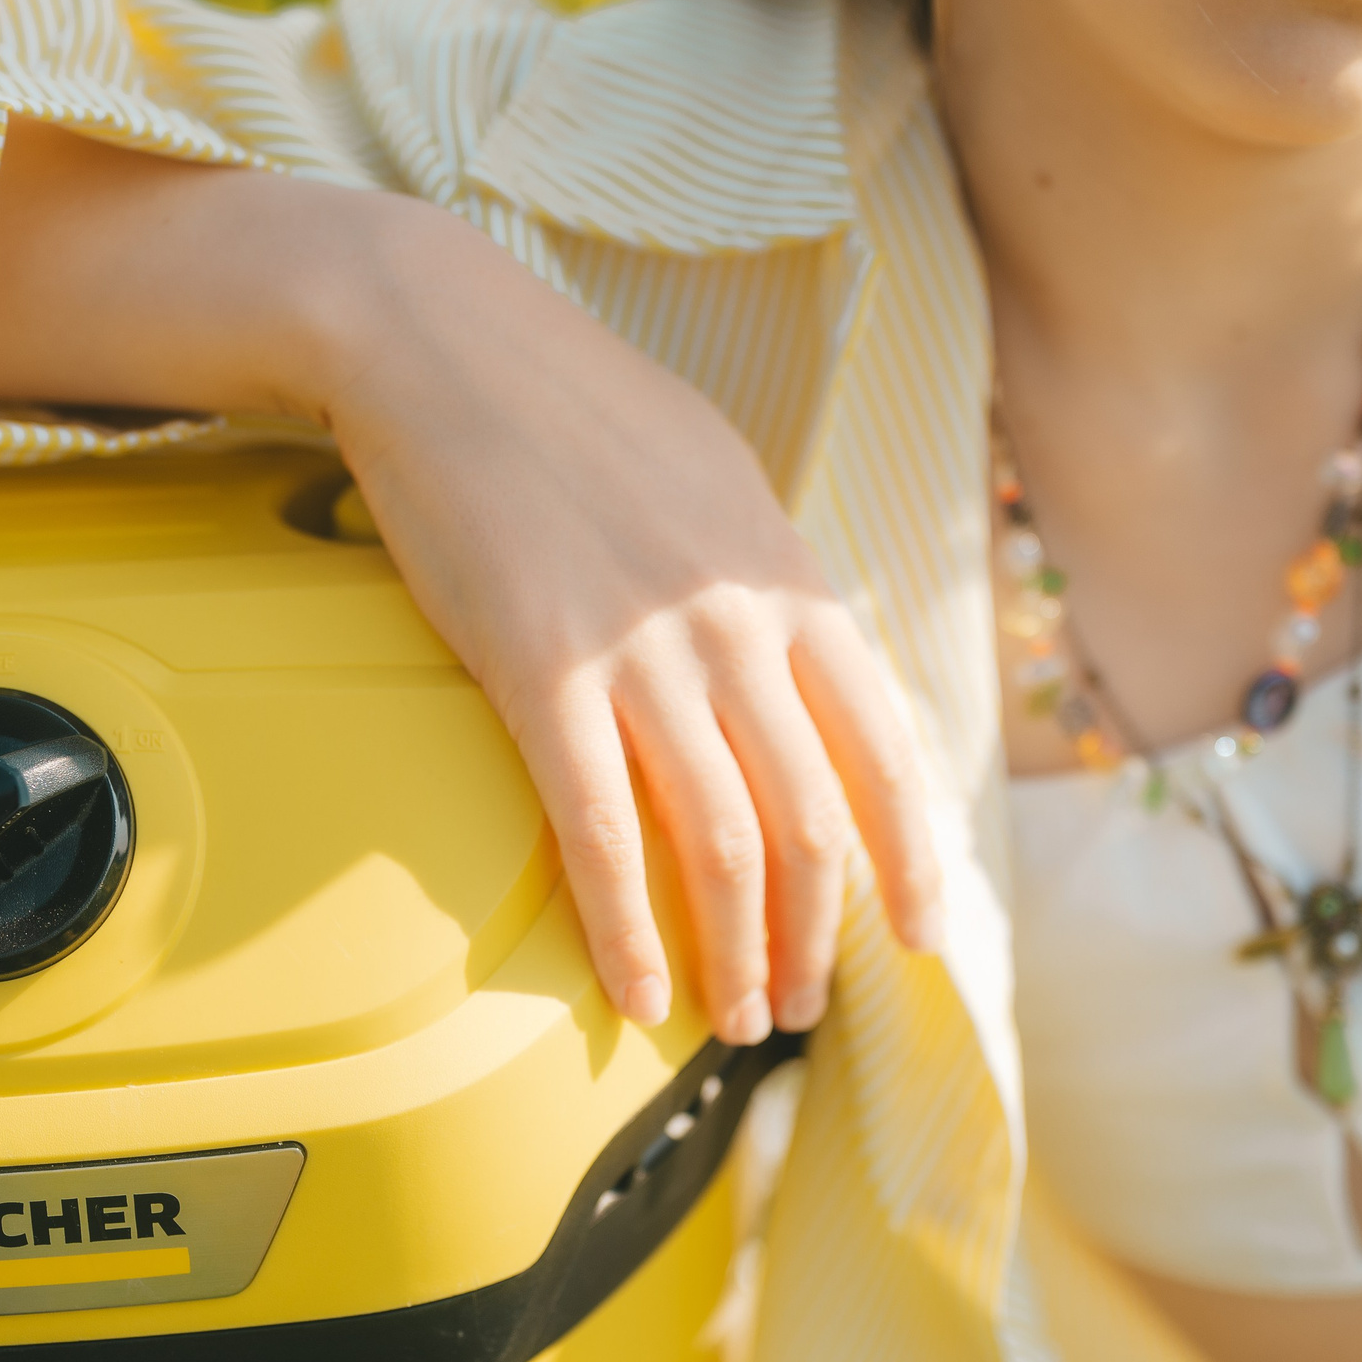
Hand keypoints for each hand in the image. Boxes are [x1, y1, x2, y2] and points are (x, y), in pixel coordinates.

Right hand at [317, 207, 943, 1041]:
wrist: (443, 341)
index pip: (888, 749)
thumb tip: (802, 662)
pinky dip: (624, 928)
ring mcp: (642, 650)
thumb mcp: (719, 482)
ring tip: (733, 1020)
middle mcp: (739, 625)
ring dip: (736, 953)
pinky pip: (598, 831)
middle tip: (800, 1007)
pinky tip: (632, 994)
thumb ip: (768, 584)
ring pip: (722, 844)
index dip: (913, 858)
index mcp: (793, 582)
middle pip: (810, 821)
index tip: (918, 936)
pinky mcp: (540, 671)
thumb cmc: (578, 409)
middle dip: (815, 936)